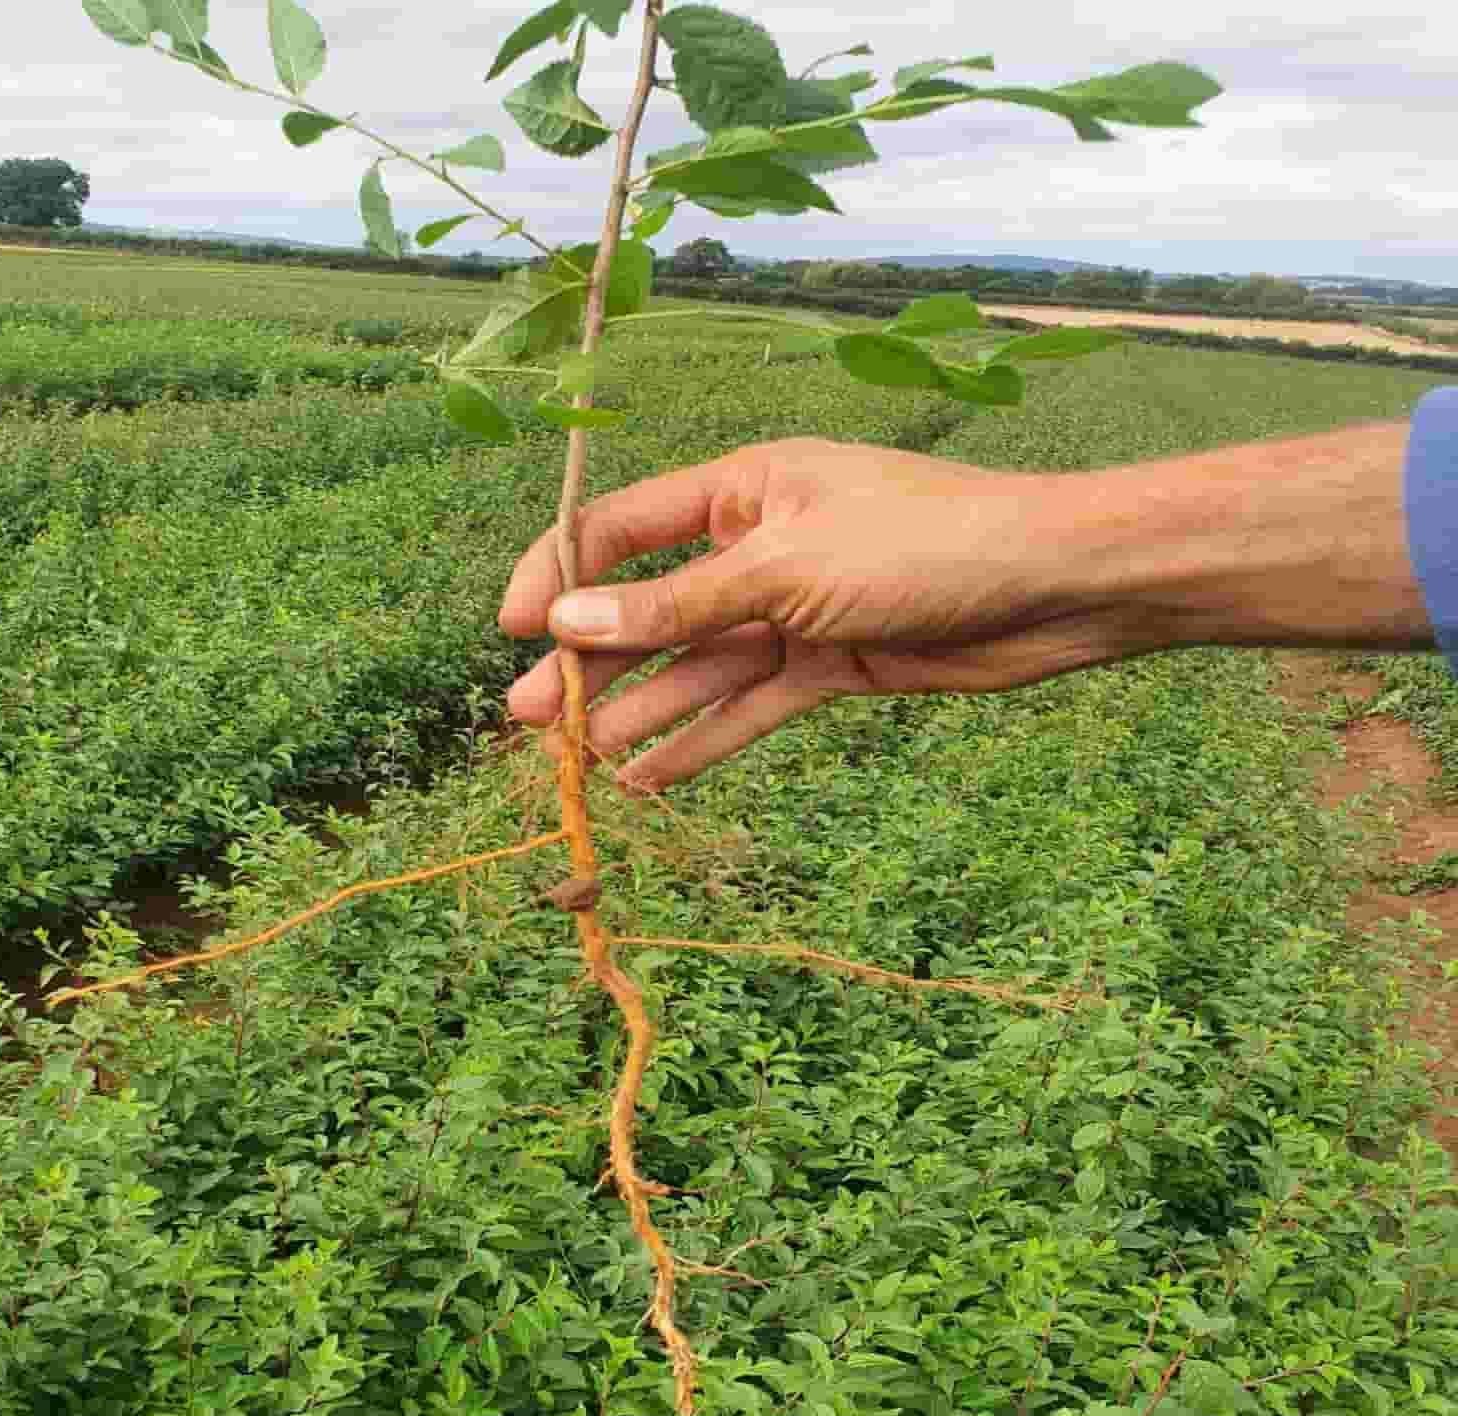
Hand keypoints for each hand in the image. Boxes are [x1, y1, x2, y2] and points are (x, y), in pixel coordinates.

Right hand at [498, 437, 1152, 791]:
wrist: (1051, 587)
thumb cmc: (925, 544)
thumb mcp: (783, 570)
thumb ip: (676, 605)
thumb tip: (566, 621)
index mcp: (745, 488)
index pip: (624, 529)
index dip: (560, 574)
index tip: (511, 628)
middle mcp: (761, 544)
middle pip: (653, 607)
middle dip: (592, 662)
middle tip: (529, 719)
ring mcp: (795, 608)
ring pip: (698, 666)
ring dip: (639, 711)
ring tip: (577, 762)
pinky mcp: (830, 663)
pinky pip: (750, 706)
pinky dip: (705, 741)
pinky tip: (650, 779)